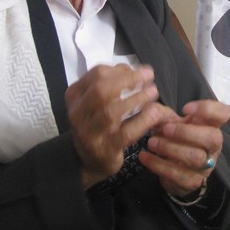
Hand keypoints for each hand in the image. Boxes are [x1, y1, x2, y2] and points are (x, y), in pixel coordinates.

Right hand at [65, 64, 177, 188]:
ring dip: (136, 99)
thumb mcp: (96, 102)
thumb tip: (128, 68)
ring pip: (112, 111)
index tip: (141, 71)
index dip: (121, 70)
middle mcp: (78, 113)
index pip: (97, 74)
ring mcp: (89, 133)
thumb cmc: (97, 125)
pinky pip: (125, 133)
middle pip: (101, 89)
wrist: (88, 161)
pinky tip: (154, 113)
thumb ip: (110, 82)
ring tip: (153, 92)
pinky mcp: (104, 149)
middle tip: (149, 76)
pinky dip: (142, 121)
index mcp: (75, 96)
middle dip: (129, 80)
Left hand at [139, 100, 229, 197]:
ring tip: (152, 142)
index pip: (223, 113)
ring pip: (196, 157)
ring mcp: (206, 166)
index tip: (185, 108)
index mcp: (211, 126)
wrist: (173, 171)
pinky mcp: (193, 182)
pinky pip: (178, 174)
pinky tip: (145, 157)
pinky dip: (159, 164)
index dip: (208, 109)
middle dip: (186, 132)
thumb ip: (163, 115)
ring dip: (171, 148)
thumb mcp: (171, 123)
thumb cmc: (176, 140)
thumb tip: (151, 111)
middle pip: (213, 137)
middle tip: (165, 129)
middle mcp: (213, 146)